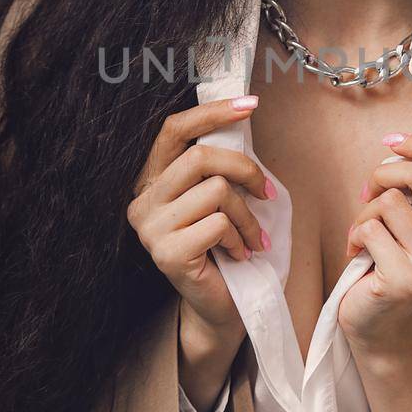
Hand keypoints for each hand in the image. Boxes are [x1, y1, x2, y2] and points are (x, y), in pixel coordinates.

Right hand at [126, 95, 272, 340]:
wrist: (222, 306)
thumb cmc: (225, 248)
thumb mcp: (221, 198)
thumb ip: (218, 165)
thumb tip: (241, 113)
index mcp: (153, 181)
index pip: (174, 130)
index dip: (211, 112)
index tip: (249, 104)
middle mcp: (143, 201)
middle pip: (200, 157)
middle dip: (246, 171)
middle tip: (268, 195)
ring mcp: (150, 228)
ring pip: (215, 191)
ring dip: (248, 216)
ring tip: (253, 238)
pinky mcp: (166, 253)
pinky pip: (218, 224)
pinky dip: (240, 239)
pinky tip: (239, 256)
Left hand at [338, 133, 411, 347]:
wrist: (386, 327)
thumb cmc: (398, 262)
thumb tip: (398, 141)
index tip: (394, 142)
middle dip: (385, 172)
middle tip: (370, 190)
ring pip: (390, 200)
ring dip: (366, 210)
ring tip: (365, 231)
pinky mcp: (405, 279)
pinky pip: (370, 228)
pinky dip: (355, 234)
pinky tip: (359, 253)